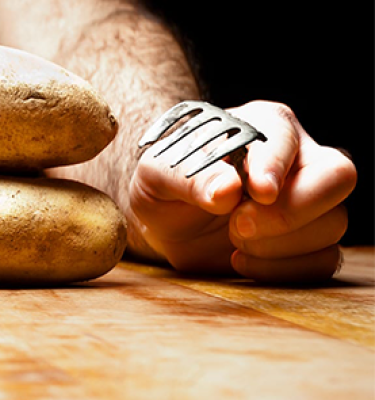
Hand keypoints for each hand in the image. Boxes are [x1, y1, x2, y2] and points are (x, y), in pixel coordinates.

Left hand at [128, 100, 356, 282]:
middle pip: (338, 176)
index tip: (258, 192)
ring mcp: (310, 203)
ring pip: (333, 223)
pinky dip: (281, 270)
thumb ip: (187, 177)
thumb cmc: (167, 184)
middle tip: (239, 226)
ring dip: (278, 243)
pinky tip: (240, 260)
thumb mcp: (157, 175)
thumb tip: (227, 190)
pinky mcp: (309, 243)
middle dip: (293, 208)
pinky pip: (322, 261)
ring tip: (232, 238)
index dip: (274, 165)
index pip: (285, 137)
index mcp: (262, 126)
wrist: (164, 223)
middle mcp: (297, 159)